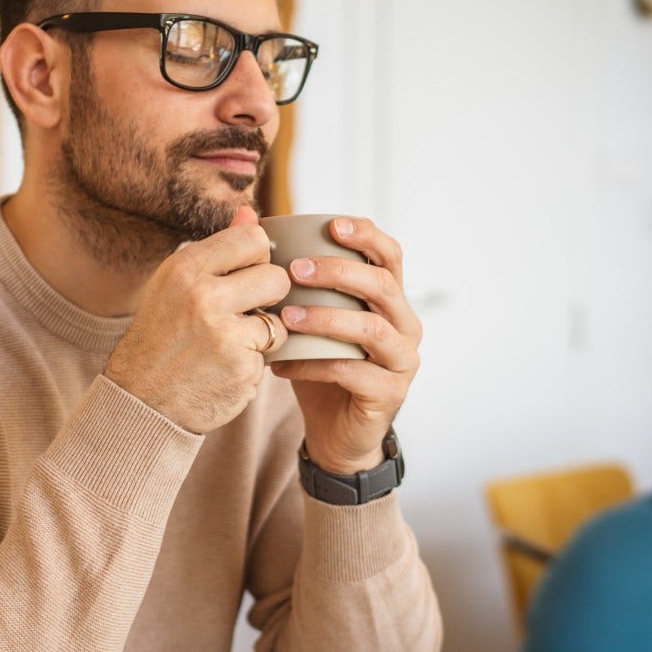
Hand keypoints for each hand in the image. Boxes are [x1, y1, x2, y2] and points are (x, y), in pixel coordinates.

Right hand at [105, 207, 291, 433]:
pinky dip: (254, 363)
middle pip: (277, 277)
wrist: (141, 399)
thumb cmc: (161, 335)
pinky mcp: (242, 369)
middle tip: (244, 311)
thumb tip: (249, 212)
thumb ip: (218, 249)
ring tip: (230, 342)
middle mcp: (204, 297)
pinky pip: (270, 356)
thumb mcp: (177, 284)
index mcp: (186, 268)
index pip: (253, 239)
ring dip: (264, 334)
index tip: (244, 276)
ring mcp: (225, 335)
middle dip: (269, 296)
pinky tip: (225, 367)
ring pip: (279, 321)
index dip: (257, 258)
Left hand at [270, 217, 421, 474]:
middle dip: (338, 272)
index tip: (331, 225)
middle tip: (294, 270)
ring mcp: (402, 360)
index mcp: (390, 300)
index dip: (366, 235)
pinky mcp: (390, 393)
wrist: (335, 433)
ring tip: (285, 317)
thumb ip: (284, 274)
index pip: (390, 255)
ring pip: (372, 329)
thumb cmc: (320, 366)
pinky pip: (353, 372)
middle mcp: (405, 325)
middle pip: (383, 286)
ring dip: (326, 319)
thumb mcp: (304, 317)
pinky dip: (314, 365)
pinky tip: (281, 364)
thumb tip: (247, 218)